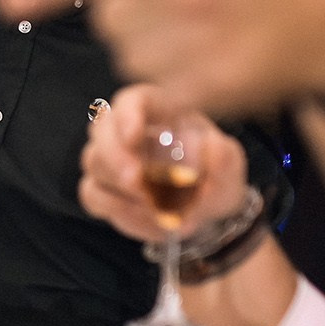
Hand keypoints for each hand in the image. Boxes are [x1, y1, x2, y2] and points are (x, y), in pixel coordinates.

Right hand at [79, 86, 250, 244]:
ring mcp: (110, 158)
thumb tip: (211, 146)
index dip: (128, 114)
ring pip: (93, 163)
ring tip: (160, 212)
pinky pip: (94, 196)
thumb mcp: (230, 166)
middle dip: (114, 155)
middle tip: (135, 182)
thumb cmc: (215, 174)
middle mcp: (128, 130)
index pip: (134, 99)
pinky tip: (155, 225)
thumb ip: (224, 156)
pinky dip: (122, 214)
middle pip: (101, 128)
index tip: (134, 135)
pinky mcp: (102, 188)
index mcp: (160, 110)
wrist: (205, 206)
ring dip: (121, 190)